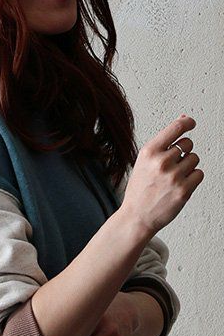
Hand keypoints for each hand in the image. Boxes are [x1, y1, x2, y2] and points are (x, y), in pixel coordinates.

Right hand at [120, 114, 203, 235]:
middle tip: (171, 165)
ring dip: (188, 166)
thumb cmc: (139, 189)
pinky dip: (192, 179)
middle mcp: (161, 162)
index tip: (190, 123)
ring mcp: (174, 177)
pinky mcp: (184, 190)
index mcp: (149, 153)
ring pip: (195, 159)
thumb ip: (163, 141)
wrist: (136, 217)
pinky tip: (178, 185)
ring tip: (172, 178)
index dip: (187, 123)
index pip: (176, 128)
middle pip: (188, 144)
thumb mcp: (144, 162)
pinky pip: (199, 174)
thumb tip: (182, 119)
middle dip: (183, 152)